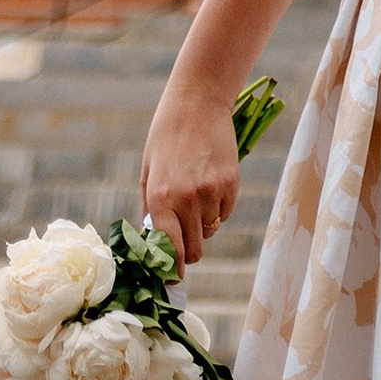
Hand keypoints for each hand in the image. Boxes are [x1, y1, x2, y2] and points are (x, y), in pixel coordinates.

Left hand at [141, 79, 240, 274]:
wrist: (198, 101)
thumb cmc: (166, 136)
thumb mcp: (148, 172)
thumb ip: (151, 209)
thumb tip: (155, 242)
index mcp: (160, 198)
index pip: (169, 251)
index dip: (172, 270)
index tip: (173, 278)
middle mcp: (186, 199)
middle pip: (194, 249)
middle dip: (188, 251)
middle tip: (184, 241)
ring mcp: (211, 191)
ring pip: (210, 231)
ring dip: (203, 225)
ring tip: (195, 198)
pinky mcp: (231, 183)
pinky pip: (225, 213)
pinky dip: (218, 209)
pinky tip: (210, 186)